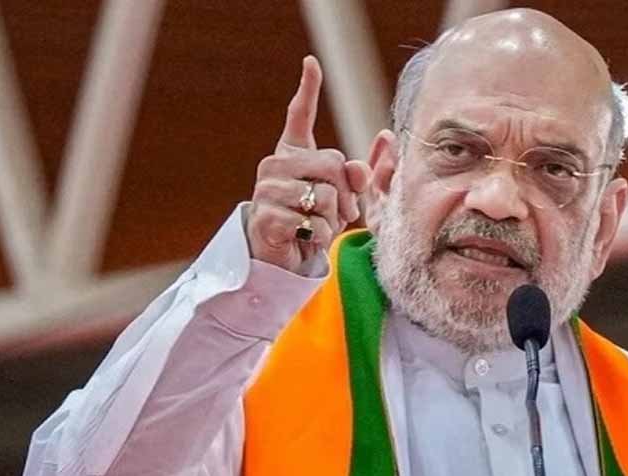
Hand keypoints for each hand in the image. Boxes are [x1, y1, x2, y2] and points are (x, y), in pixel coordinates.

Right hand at [247, 55, 370, 273]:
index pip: (299, 116)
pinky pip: (313, 222)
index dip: (308, 89)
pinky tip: (306, 240)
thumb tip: (361, 166)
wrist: (283, 260)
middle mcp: (275, 165)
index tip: (312, 62)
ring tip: (319, 228)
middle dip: (345, 193)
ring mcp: (267, 190)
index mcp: (292, 155)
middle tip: (339, 213)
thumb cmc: (312, 224)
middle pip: (332, 163)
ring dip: (333, 220)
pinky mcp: (267, 217)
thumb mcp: (341, 198)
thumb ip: (355, 178)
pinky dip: (320, 237)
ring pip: (325, 196)